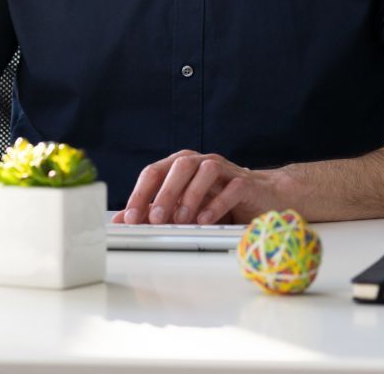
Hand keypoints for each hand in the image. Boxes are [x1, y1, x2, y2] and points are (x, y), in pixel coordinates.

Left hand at [113, 149, 284, 225]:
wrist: (260, 197)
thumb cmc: (217, 200)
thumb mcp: (182, 206)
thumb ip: (156, 211)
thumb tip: (123, 221)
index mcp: (181, 165)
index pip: (154, 171)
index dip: (140, 194)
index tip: (130, 218)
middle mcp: (200, 162)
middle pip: (179, 166)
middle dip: (164, 193)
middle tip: (155, 219)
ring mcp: (224, 169)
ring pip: (205, 170)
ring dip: (190, 196)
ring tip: (182, 220)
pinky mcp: (244, 182)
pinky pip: (230, 187)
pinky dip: (216, 203)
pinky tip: (206, 219)